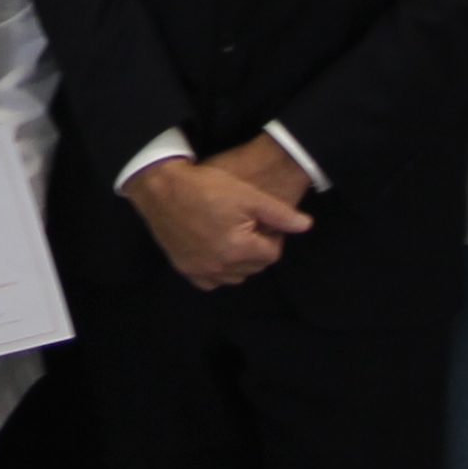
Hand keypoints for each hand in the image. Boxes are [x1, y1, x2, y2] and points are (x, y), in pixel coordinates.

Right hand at [127, 152, 310, 289]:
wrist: (161, 188)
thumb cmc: (206, 186)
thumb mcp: (248, 194)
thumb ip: (280, 214)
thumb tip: (306, 226)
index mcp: (239, 248)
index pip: (272, 254)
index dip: (272, 236)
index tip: (262, 221)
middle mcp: (220, 266)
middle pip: (254, 267)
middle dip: (257, 249)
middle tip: (248, 226)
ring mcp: (201, 270)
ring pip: (234, 276)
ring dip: (240, 262)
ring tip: (232, 236)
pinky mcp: (185, 269)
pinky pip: (211, 281)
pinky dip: (218, 271)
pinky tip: (216, 251)